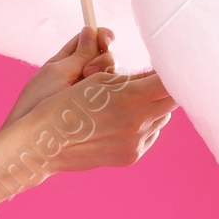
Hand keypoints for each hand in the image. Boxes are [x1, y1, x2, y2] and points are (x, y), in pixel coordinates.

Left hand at [1, 25, 113, 129]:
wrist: (35, 138)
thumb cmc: (38, 103)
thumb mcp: (57, 73)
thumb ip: (79, 54)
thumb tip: (92, 29)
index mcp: (69, 61)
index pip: (92, 41)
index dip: (102, 37)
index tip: (107, 39)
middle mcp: (83, 75)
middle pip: (106, 57)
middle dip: (102, 60)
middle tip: (88, 72)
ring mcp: (92, 93)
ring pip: (112, 76)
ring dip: (106, 78)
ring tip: (89, 93)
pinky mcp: (101, 110)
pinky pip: (115, 95)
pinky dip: (114, 93)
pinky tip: (109, 99)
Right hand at [4, 65, 176, 178]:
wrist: (45, 144)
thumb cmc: (65, 102)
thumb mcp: (98, 80)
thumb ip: (131, 76)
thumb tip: (157, 73)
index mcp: (130, 98)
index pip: (171, 81)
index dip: (172, 70)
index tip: (167, 62)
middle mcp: (139, 123)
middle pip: (173, 100)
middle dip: (165, 86)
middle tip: (151, 76)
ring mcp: (137, 143)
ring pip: (162, 118)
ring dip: (154, 105)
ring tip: (132, 97)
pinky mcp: (132, 156)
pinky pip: (150, 135)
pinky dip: (144, 124)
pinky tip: (123, 118)